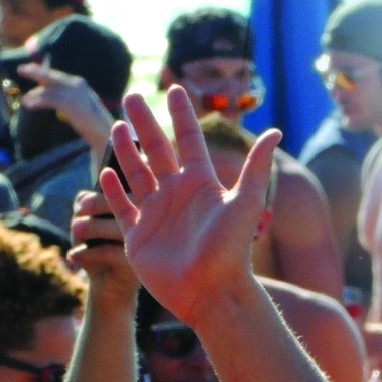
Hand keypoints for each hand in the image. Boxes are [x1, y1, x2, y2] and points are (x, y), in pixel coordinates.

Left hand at [17, 60, 110, 146]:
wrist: (104, 131)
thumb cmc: (92, 121)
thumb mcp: (80, 104)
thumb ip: (67, 97)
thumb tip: (50, 95)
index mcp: (79, 84)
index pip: (57, 75)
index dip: (42, 71)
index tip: (30, 68)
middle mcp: (76, 85)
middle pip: (51, 76)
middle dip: (35, 72)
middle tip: (21, 69)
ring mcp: (73, 94)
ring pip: (48, 91)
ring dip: (34, 95)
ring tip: (24, 101)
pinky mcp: (70, 104)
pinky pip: (49, 101)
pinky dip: (38, 102)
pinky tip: (30, 106)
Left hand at [67, 188, 137, 297]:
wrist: (109, 288)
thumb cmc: (100, 249)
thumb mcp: (89, 224)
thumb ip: (87, 206)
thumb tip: (82, 198)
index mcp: (146, 211)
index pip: (130, 192)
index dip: (106, 191)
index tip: (83, 201)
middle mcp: (154, 227)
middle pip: (129, 204)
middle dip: (99, 203)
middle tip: (80, 209)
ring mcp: (148, 247)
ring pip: (119, 227)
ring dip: (92, 226)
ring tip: (74, 229)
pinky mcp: (137, 266)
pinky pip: (109, 252)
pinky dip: (86, 252)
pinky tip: (71, 256)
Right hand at [100, 88, 278, 326]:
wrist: (211, 291)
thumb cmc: (231, 249)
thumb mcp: (245, 202)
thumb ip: (255, 166)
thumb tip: (276, 130)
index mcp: (201, 183)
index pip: (188, 139)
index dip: (181, 114)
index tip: (174, 89)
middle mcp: (177, 193)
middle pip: (157, 149)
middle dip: (144, 122)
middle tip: (131, 95)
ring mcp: (156, 213)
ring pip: (137, 173)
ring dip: (127, 150)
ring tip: (117, 126)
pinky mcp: (137, 235)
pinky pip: (122, 206)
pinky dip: (112, 189)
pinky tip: (105, 172)